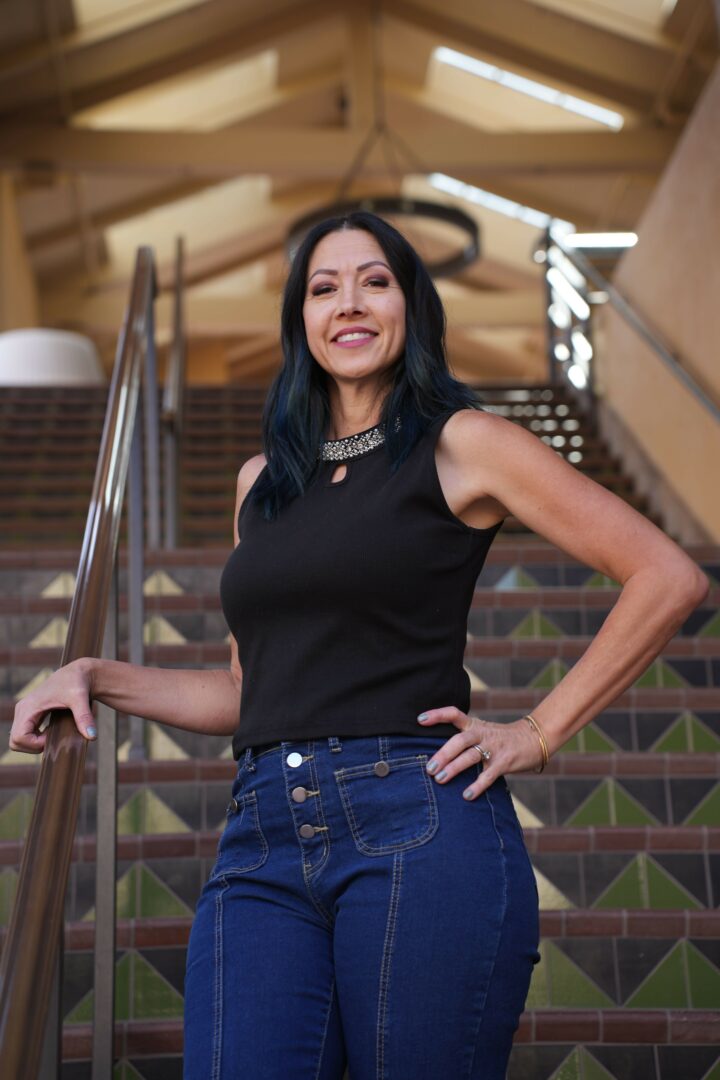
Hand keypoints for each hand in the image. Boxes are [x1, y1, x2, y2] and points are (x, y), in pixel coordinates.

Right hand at [9, 658, 96, 753]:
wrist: (79, 673)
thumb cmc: (77, 682)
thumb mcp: (80, 699)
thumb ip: (84, 718)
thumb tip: (92, 737)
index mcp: (29, 706)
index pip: (18, 737)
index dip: (35, 744)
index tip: (52, 737)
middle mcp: (23, 709)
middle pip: (15, 741)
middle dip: (33, 747)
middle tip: (52, 739)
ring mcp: (25, 711)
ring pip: (18, 739)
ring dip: (34, 744)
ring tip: (52, 735)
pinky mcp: (30, 713)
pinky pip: (25, 734)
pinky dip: (35, 739)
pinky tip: (51, 732)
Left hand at [417, 706, 544, 799]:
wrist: (534, 738)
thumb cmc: (502, 738)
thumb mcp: (483, 731)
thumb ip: (464, 738)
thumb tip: (437, 755)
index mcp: (475, 725)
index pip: (454, 714)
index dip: (437, 715)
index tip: (419, 720)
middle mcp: (482, 734)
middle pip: (459, 740)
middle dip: (443, 754)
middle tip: (429, 768)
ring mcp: (494, 747)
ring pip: (471, 756)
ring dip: (454, 768)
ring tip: (440, 779)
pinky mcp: (505, 762)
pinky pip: (489, 775)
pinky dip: (477, 785)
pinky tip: (467, 795)